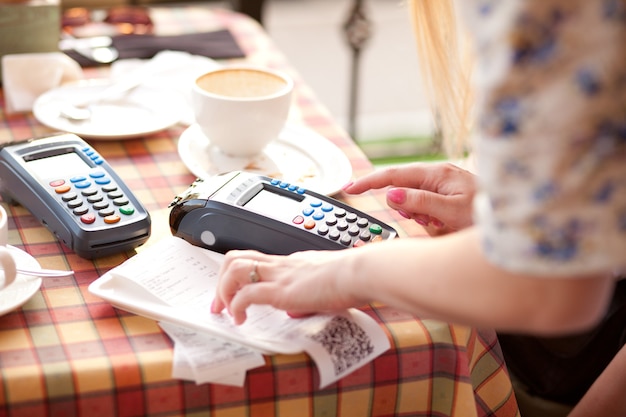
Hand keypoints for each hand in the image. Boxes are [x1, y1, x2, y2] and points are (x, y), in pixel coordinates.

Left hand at [211, 249, 365, 323]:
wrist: (360, 273)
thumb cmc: (352, 278)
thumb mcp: (324, 287)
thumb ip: (308, 296)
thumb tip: (297, 309)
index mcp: (290, 263)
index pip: (255, 260)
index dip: (238, 276)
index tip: (234, 295)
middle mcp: (280, 265)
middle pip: (235, 258)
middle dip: (220, 282)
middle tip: (219, 305)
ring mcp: (279, 275)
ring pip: (233, 269)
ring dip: (223, 292)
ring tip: (226, 311)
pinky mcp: (281, 290)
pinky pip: (246, 294)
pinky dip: (236, 307)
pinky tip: (240, 319)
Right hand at [343, 162, 475, 235]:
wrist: (516, 221)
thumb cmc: (488, 215)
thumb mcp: (451, 211)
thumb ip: (420, 202)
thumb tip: (391, 195)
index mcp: (437, 174)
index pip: (394, 175)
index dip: (370, 182)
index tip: (350, 188)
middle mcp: (438, 176)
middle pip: (402, 188)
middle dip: (404, 206)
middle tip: (423, 220)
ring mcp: (443, 186)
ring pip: (413, 199)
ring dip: (418, 214)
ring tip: (438, 224)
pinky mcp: (447, 196)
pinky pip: (425, 206)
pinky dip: (427, 216)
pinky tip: (442, 223)